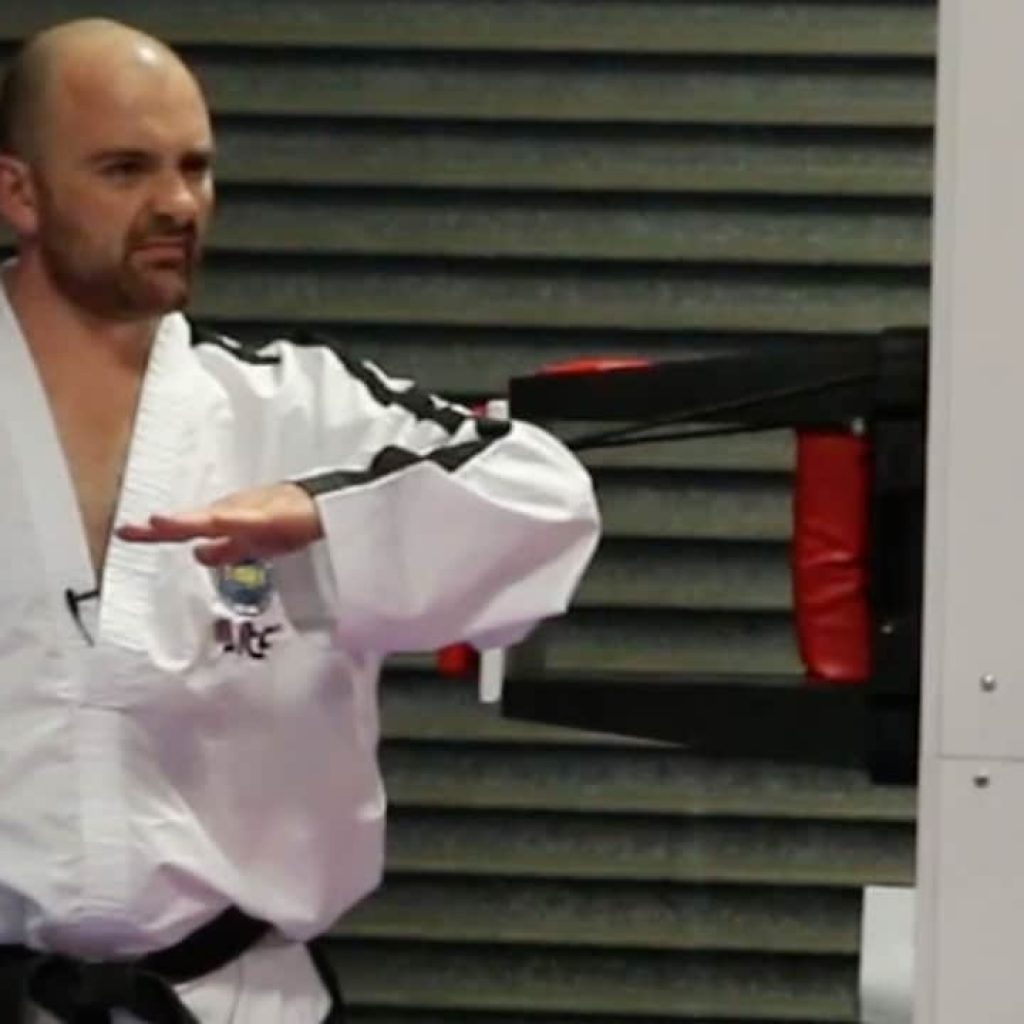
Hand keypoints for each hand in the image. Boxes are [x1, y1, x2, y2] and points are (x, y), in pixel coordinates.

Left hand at [116, 483, 322, 565]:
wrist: (321, 508)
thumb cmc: (288, 519)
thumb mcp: (251, 538)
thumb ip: (225, 548)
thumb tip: (198, 554)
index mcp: (224, 522)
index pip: (183, 528)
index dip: (154, 532)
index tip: (123, 532)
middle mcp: (231, 515)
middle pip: (190, 523)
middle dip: (162, 528)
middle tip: (128, 530)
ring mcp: (249, 516)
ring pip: (212, 520)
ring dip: (187, 522)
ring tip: (158, 523)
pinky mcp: (270, 519)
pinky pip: (246, 522)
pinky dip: (227, 521)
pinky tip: (213, 521)